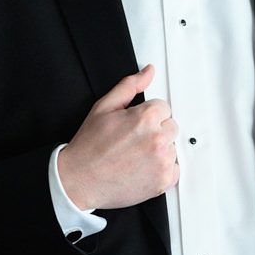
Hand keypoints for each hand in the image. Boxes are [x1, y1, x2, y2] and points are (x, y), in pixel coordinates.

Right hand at [57, 64, 178, 210]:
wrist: (79, 180)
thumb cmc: (89, 147)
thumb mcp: (104, 107)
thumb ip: (130, 86)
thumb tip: (147, 73)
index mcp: (146, 118)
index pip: (163, 107)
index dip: (146, 116)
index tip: (133, 126)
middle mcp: (157, 139)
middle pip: (171, 126)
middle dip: (155, 131)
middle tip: (132, 141)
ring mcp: (162, 162)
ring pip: (172, 148)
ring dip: (159, 150)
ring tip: (135, 156)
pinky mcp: (163, 181)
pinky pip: (174, 169)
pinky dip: (162, 170)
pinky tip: (142, 168)